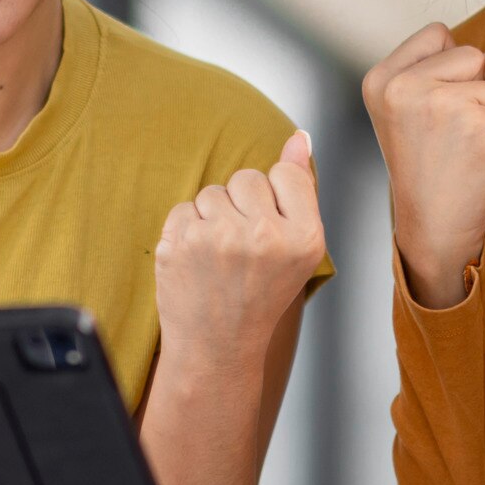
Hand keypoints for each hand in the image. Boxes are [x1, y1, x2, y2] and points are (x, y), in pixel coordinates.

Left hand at [153, 130, 326, 370]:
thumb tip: (299, 136)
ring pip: (212, 191)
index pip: (286, 173)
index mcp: (304, 237)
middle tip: (243, 249)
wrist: (217, 347)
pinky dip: (187, 230)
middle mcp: (264, 236)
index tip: (269, 229)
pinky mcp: (180, 243)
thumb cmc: (260, 297)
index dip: (275, 198)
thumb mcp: (298, 250)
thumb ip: (300, 189)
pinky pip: (184, 208)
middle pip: (246, 178)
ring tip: (220, 257)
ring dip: (213, 217)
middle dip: (242, 205)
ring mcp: (218, 239)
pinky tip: (198, 261)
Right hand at [362, 25, 484, 307]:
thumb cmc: (427, 169)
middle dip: (474, 91)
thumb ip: (462, 71)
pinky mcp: (476, 126)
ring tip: (459, 149)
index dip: (448, 69)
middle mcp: (403, 87)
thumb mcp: (426, 109)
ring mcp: (440, 104)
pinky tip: (475, 163)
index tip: (429, 109)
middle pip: (472, 54)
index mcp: (381, 79)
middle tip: (446, 134)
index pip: (437, 34)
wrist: (431, 228)